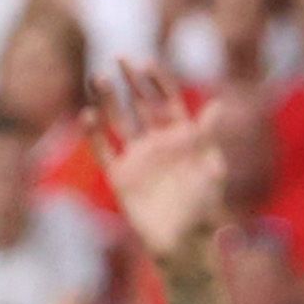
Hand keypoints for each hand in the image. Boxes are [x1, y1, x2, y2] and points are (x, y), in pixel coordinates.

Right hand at [86, 66, 228, 267]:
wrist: (184, 245)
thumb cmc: (204, 209)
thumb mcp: (209, 169)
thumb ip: (208, 137)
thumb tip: (217, 105)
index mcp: (183, 141)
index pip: (169, 103)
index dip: (158, 82)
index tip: (147, 61)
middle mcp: (158, 145)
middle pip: (141, 106)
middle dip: (132, 83)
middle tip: (120, 59)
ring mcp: (137, 158)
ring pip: (118, 121)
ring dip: (108, 100)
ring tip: (98, 78)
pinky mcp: (120, 176)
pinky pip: (102, 150)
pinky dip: (93, 133)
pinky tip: (87, 114)